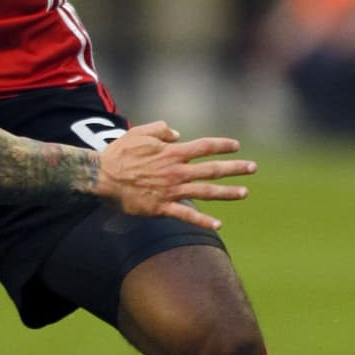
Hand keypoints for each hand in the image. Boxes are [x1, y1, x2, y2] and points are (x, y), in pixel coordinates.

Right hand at [95, 121, 254, 229]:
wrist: (101, 177)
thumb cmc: (118, 154)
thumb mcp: (138, 132)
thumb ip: (160, 130)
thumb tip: (177, 134)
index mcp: (172, 152)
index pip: (204, 146)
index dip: (222, 145)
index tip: (236, 146)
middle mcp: (176, 171)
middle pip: (212, 169)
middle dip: (235, 168)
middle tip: (253, 168)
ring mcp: (171, 190)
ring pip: (206, 191)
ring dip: (227, 192)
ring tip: (245, 193)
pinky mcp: (161, 207)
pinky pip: (186, 214)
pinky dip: (202, 220)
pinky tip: (218, 225)